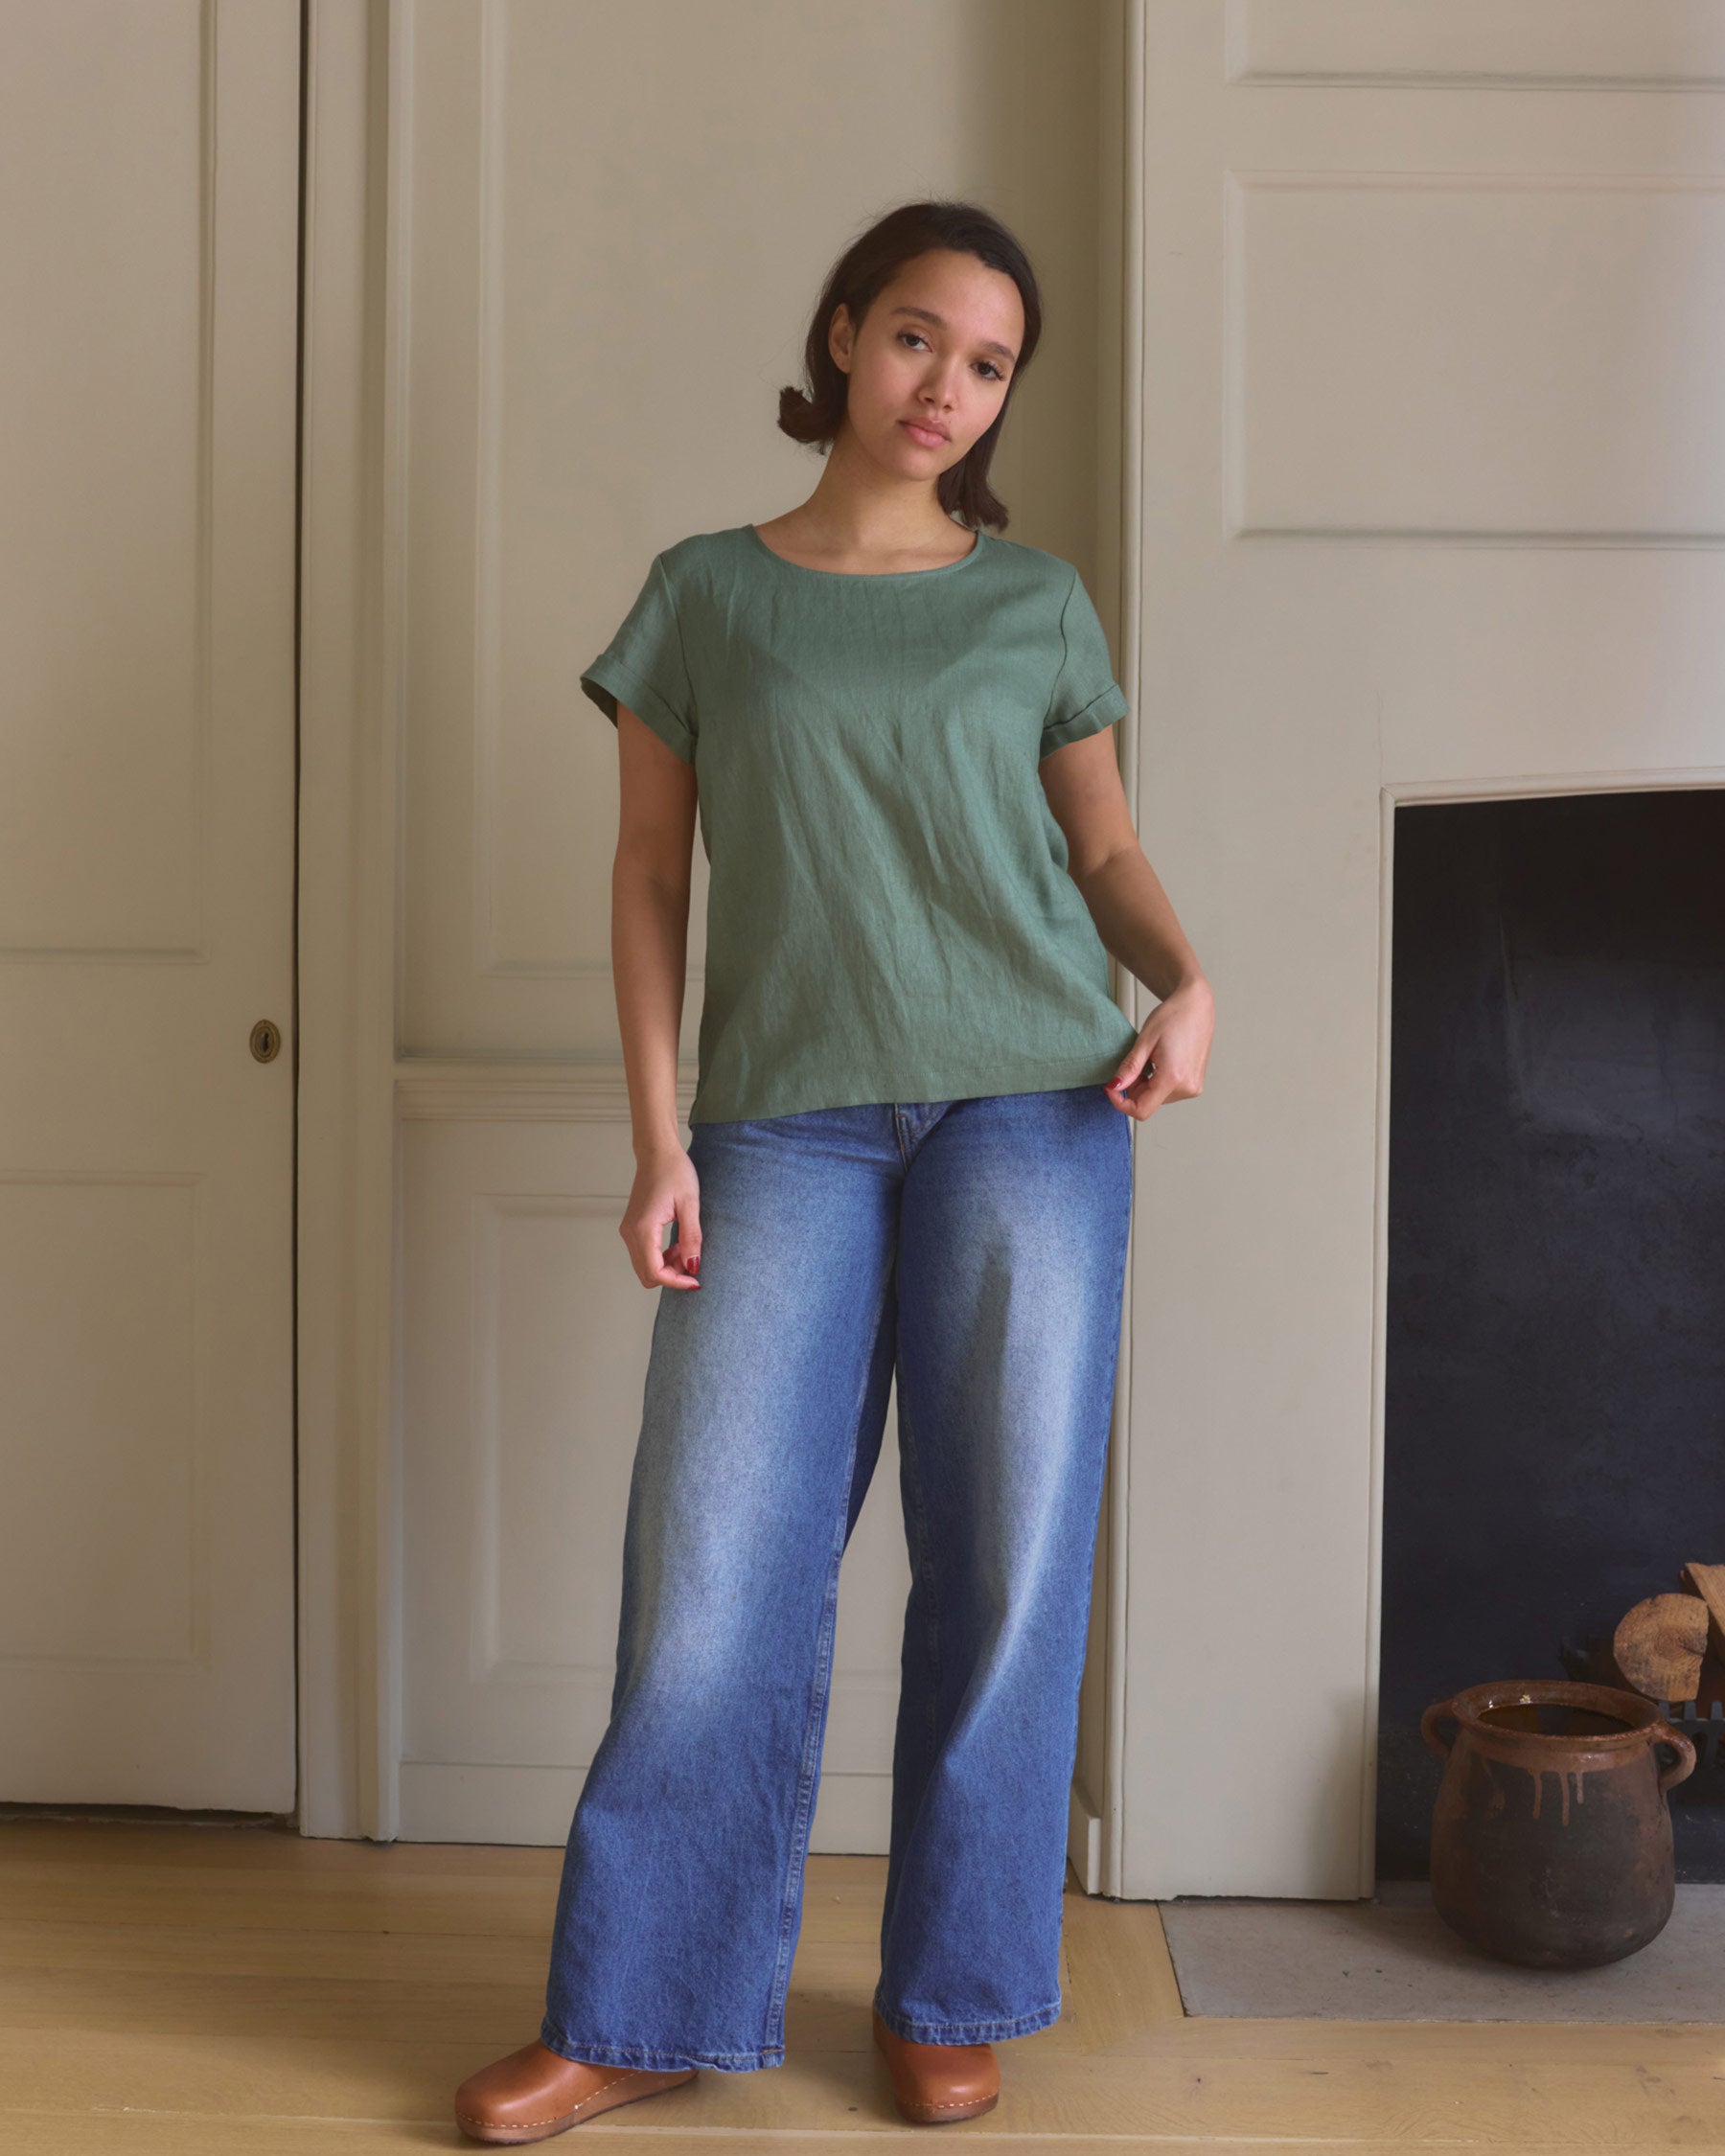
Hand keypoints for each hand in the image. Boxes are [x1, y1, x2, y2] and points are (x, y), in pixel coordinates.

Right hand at [620, 1143, 702, 1287]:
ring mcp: (628, 1230)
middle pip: (647, 1275)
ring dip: (666, 1267)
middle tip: (693, 1263)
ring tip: (686, 1249)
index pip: (655, 1272)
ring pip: (644, 1266)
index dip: (677, 1282)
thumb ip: (691, 1238)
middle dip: (671, 1276)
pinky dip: (660, 1257)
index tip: (696, 1280)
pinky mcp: (632, 1227)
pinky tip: (676, 1245)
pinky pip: (643, 1254)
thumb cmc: (674, 1171)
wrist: (657, 1153)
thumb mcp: (690, 1204)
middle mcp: (630, 1233)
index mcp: (644, 1228)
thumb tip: (693, 1266)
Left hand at [1104, 976, 1213, 1121]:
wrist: (1196, 1006)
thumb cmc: (1173, 1017)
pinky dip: (1158, 1082)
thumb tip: (1115, 1087)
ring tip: (1152, 1058)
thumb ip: (1129, 1068)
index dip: (1121, 1103)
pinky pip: (1168, 1092)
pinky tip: (1161, 1062)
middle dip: (1135, 1087)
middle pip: (1148, 1103)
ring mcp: (1193, 1087)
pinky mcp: (1195, 1084)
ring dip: (1146, 1084)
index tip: (1111, 1088)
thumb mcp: (1144, 1041)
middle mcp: (1187, 1087)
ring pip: (1157, 1098)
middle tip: (1137, 1061)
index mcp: (1174, 1077)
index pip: (1141, 1110)